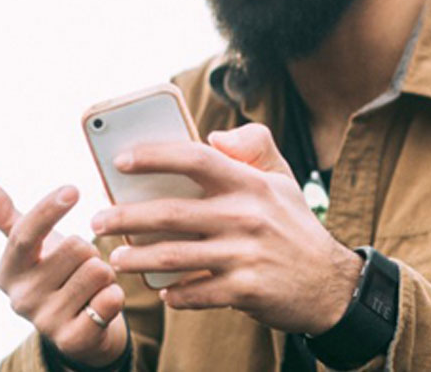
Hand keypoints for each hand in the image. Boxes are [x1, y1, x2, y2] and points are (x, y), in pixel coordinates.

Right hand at [0, 177, 127, 366]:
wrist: (81, 327)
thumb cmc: (55, 274)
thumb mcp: (30, 245)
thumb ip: (4, 213)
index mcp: (7, 271)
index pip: (24, 233)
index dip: (49, 209)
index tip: (73, 189)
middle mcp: (20, 299)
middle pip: (76, 247)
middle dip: (90, 251)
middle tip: (80, 268)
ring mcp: (45, 322)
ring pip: (97, 271)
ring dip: (104, 274)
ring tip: (90, 287)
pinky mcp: (73, 340)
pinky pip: (110, 299)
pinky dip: (114, 295)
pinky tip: (100, 305)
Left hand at [90, 124, 361, 334]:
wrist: (332, 286)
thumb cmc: (294, 226)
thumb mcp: (282, 179)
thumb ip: (252, 146)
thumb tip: (214, 136)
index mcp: (249, 184)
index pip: (195, 159)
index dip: (155, 156)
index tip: (121, 161)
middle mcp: (245, 217)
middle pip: (171, 213)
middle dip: (126, 217)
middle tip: (98, 220)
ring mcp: (244, 255)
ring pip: (174, 256)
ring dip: (138, 259)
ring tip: (116, 258)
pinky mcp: (244, 291)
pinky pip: (195, 292)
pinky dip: (175, 294)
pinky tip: (162, 292)